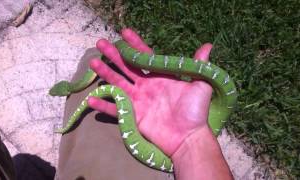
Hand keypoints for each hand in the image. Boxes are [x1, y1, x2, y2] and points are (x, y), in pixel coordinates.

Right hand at [87, 28, 212, 155]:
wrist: (188, 137)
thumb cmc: (195, 111)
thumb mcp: (200, 86)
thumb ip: (199, 65)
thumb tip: (208, 46)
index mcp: (159, 77)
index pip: (144, 57)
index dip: (135, 44)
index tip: (124, 33)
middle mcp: (146, 86)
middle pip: (126, 67)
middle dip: (114, 55)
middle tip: (101, 43)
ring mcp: (138, 100)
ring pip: (118, 84)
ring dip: (105, 74)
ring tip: (93, 62)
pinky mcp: (133, 115)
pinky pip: (115, 110)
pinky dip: (103, 105)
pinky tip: (91, 98)